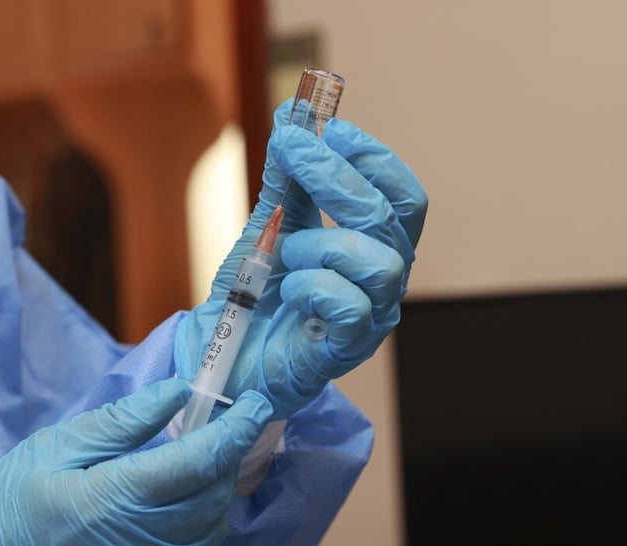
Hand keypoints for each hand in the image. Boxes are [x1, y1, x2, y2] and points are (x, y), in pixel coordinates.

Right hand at [0, 378, 271, 545]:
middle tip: (224, 421)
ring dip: (218, 486)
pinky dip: (202, 518)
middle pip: (214, 492)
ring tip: (202, 457)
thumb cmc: (10, 508)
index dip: (235, 428)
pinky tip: (182, 498)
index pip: (199, 460)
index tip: (255, 403)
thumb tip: (176, 394)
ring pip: (212, 524)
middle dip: (229, 452)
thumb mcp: (54, 449)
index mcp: (116, 497)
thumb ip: (121, 423)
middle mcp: (144, 541)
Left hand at [176, 99, 427, 419]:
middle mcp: (383, 280)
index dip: (374, 157)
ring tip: (284, 251)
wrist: (223, 353)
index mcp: (375, 246)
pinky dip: (314, 286)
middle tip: (293, 150)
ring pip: (378, 262)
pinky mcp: (346, 348)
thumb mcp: (269, 224)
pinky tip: (289, 292)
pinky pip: (351, 306)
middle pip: (389, 217)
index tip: (331, 128)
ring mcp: (370, 316)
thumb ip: (286, 177)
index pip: (403, 195)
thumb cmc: (256, 293)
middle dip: (338, 175)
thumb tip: (294, 112)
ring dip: (321, 243)